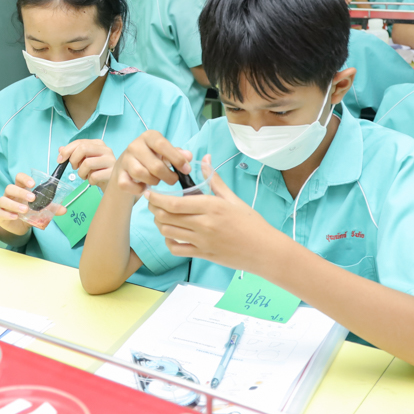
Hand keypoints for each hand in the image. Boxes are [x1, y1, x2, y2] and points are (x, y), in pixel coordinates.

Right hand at [0, 172, 63, 234]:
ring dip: (14, 204)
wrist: (17, 225)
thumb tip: (64, 209)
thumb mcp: (40, 209)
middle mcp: (11, 194)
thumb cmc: (28, 212)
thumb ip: (51, 208)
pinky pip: (0, 212)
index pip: (19, 178)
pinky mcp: (1, 215)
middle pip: (10, 187)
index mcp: (20, 188)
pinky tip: (15, 217)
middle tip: (32, 198)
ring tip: (25, 210)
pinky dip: (8, 214)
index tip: (33, 184)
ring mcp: (4, 204)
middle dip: (21, 192)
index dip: (24, 178)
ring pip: (3, 199)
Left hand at [59, 139, 115, 187]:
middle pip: (83, 149)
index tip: (60, 160)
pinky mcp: (112, 173)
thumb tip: (60, 149)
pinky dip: (90, 181)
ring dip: (81, 173)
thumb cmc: (98, 170)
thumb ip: (74, 153)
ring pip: (87, 163)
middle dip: (74, 160)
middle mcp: (106, 149)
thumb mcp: (85, 160)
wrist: (114, 183)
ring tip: (85, 175)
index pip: (79, 142)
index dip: (67, 150)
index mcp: (98, 144)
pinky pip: (94, 176)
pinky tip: (93, 180)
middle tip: (75, 167)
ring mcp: (110, 160)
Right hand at [106, 130, 191, 201]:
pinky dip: (139, 189)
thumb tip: (188, 156)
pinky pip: (129, 185)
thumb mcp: (165, 153)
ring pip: (142, 174)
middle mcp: (134, 145)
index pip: (162, 145)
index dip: (176, 158)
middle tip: (173, 180)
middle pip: (154, 165)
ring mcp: (125, 160)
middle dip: (168, 176)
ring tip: (157, 180)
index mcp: (149, 137)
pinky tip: (144, 187)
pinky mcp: (118, 174)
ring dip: (154, 181)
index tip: (186, 170)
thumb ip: (177, 154)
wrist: (126, 168)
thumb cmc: (151, 158)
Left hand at [146, 157, 281, 270]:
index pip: (174, 202)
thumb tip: (205, 159)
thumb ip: (214, 180)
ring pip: (168, 232)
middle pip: (166, 216)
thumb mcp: (233, 199)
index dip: (156, 198)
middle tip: (152, 203)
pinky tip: (172, 234)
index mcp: (211, 206)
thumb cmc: (251, 223)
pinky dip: (169, 241)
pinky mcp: (203, 255)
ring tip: (160, 216)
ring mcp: (202, 241)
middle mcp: (204, 224)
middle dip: (154, 209)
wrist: (264, 250)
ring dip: (160, 223)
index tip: (149, 192)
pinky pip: (176, 249)